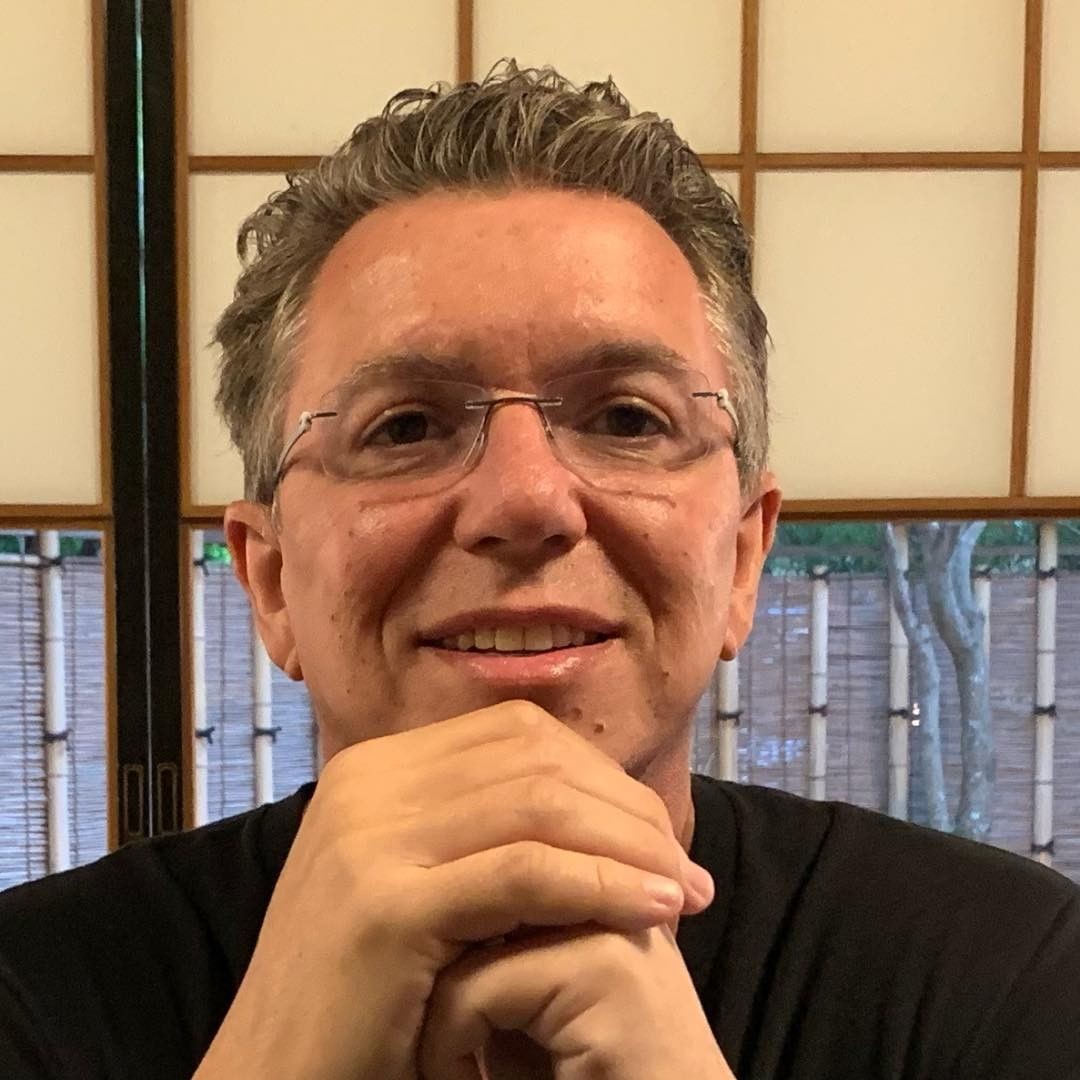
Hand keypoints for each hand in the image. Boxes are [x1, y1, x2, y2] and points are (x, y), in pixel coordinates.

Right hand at [193, 700, 714, 1079]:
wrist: (271, 1076)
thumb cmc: (361, 993)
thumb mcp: (414, 883)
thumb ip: (475, 829)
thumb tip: (589, 801)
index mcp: (374, 768)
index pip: (516, 734)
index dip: (598, 774)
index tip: (652, 829)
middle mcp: (367, 784)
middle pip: (536, 760)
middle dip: (626, 808)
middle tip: (685, 865)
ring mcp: (369, 838)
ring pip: (540, 806)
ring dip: (631, 846)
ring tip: (686, 892)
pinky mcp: (386, 906)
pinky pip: (526, 873)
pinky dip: (603, 886)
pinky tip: (653, 911)